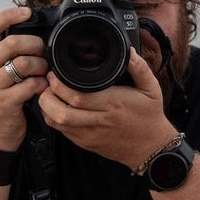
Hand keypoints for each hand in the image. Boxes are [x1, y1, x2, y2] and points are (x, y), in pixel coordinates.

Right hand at [0, 7, 48, 150]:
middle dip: (35, 44)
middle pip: (11, 43)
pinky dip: (42, 84)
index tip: (27, 12)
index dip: (8, 15)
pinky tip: (42, 88)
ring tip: (44, 72)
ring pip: (23, 63)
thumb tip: (36, 31)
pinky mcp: (3, 102)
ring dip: (41, 65)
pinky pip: (30, 85)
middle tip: (44, 52)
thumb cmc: (4, 95)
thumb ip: (9, 53)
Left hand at [38, 47, 177, 169]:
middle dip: (48, 94)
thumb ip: (140, 68)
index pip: (78, 96)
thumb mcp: (152, 89)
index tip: (56, 73)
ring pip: (58, 123)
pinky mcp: (85, 142)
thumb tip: (129, 51)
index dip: (60, 85)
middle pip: (62, 111)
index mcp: (113, 103)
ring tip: (48, 93)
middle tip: (48, 81)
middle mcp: (99, 120)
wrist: (150, 148)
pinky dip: (53, 118)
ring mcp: (90, 134)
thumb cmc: (149, 117)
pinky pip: (62, 131)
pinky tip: (55, 107)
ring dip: (47, 107)